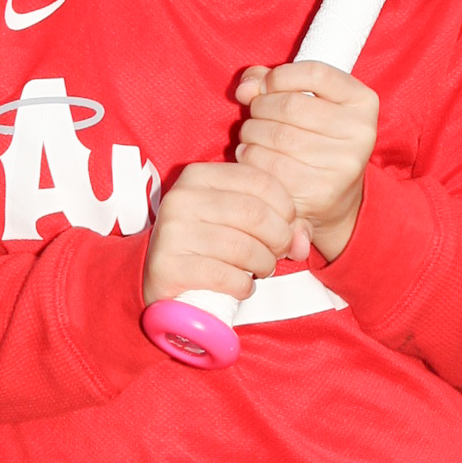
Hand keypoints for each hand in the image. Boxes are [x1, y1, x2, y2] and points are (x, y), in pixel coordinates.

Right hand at [141, 158, 304, 306]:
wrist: (159, 276)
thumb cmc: (207, 244)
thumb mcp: (237, 221)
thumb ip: (277, 223)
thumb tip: (301, 243)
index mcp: (199, 175)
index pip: (260, 181)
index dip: (286, 207)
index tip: (287, 226)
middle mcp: (182, 198)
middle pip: (254, 214)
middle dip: (278, 239)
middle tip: (278, 253)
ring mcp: (172, 232)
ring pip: (243, 248)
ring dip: (264, 265)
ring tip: (261, 270)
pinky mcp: (168, 267)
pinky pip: (226, 276)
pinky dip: (244, 286)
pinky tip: (242, 285)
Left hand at [232, 58, 377, 259]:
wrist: (333, 198)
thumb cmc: (313, 138)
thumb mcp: (305, 103)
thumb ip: (272, 83)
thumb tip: (245, 87)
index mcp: (362, 101)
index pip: (315, 73)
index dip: (279, 76)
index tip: (266, 87)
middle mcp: (360, 131)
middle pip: (289, 104)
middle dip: (259, 107)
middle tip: (256, 117)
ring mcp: (343, 163)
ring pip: (275, 135)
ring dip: (250, 132)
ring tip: (252, 137)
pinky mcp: (321, 191)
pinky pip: (269, 165)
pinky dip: (250, 156)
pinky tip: (251, 156)